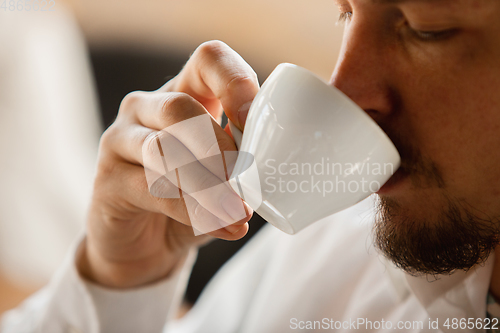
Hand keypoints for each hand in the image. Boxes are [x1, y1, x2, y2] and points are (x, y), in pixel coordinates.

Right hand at [77, 41, 258, 287]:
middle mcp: (145, 107)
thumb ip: (242, 160)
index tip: (257, 124)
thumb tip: (274, 166)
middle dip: (219, 147)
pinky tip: (219, 226)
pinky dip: (192, 211)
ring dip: (208, 185)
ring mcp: (120, 139)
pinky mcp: (106, 179)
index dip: (236, 84)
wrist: (145, 242)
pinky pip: (152, 189)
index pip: (208, 61)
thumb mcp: (222, 173)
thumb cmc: (191, 198)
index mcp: (183, 92)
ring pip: (163, 150)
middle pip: (180, 108)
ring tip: (238, 213)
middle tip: (246, 180)